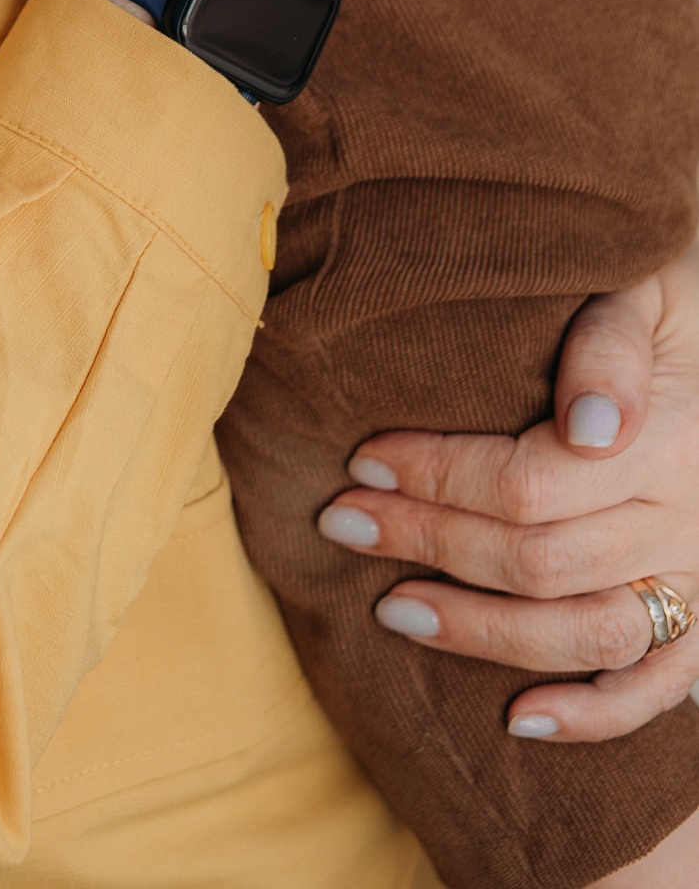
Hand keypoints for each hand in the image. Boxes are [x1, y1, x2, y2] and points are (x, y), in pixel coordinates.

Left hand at [315, 247, 698, 746]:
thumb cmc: (659, 292)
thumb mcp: (643, 287)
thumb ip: (610, 346)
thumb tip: (585, 427)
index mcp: (668, 441)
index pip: (531, 485)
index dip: (437, 477)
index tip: (362, 460)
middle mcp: (686, 521)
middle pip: (539, 561)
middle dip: (428, 544)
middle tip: (342, 523)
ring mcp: (696, 577)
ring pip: (584, 633)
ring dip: (480, 633)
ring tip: (392, 609)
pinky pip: (655, 687)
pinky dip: (591, 715)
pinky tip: (517, 718)